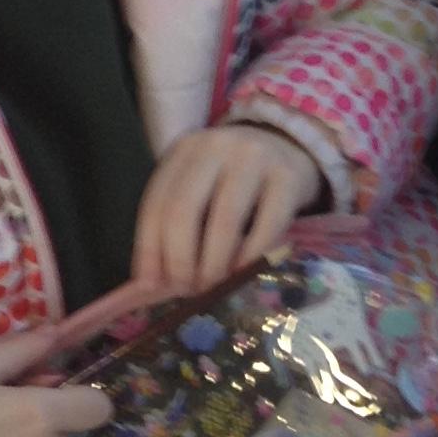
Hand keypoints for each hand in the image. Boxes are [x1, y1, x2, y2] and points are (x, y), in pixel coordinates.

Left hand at [132, 125, 325, 297]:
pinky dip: (250, 256)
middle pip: (184, 209)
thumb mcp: (200, 189)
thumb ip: (174, 228)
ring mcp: (254, 158)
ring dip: (213, 264)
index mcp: (184, 150)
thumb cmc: (231, 180)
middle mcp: (215, 147)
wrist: (287, 148)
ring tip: (212, 287)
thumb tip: (151, 287)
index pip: (156, 203)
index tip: (150, 286)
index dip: (149, 249)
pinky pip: (267, 225)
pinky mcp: (288, 177)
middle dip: (179, 259)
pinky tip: (241, 272)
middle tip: (185, 290)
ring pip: (225, 220)